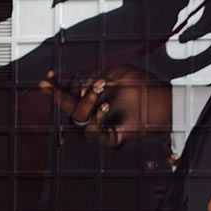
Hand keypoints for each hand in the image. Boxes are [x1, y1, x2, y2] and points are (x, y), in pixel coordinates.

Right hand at [39, 66, 169, 148]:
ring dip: (86, 102)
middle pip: (68, 107)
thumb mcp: (115, 72)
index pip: (68, 93)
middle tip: (85, 80)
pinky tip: (105, 107)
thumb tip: (66, 74)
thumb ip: (91, 73)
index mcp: (93, 97)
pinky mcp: (112, 138)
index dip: (56, 87)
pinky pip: (94, 134)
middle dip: (66, 94)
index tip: (46, 78)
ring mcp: (102, 126)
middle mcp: (94, 113)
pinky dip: (97, 119)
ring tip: (100, 87)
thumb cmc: (143, 86)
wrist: (164, 100)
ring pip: (79, 120)